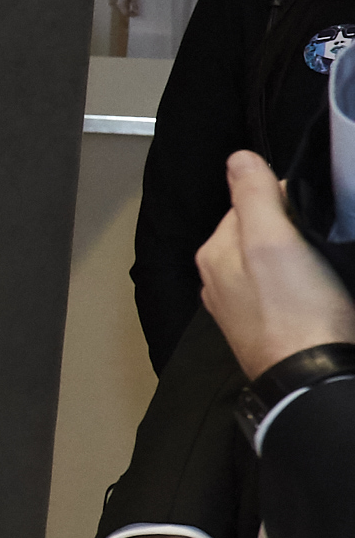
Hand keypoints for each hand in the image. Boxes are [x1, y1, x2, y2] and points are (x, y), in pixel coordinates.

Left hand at [199, 150, 354, 377]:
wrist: (312, 379)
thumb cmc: (294, 309)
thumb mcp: (271, 241)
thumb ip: (254, 196)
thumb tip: (239, 157)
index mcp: (214, 253)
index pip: (248, 202)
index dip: (284, 198)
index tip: (314, 213)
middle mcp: (218, 280)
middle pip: (260, 232)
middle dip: (290, 228)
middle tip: (322, 241)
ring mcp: (241, 308)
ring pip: (273, 262)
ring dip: (299, 257)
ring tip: (323, 269)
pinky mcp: (267, 329)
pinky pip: (283, 291)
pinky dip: (301, 285)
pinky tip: (320, 293)